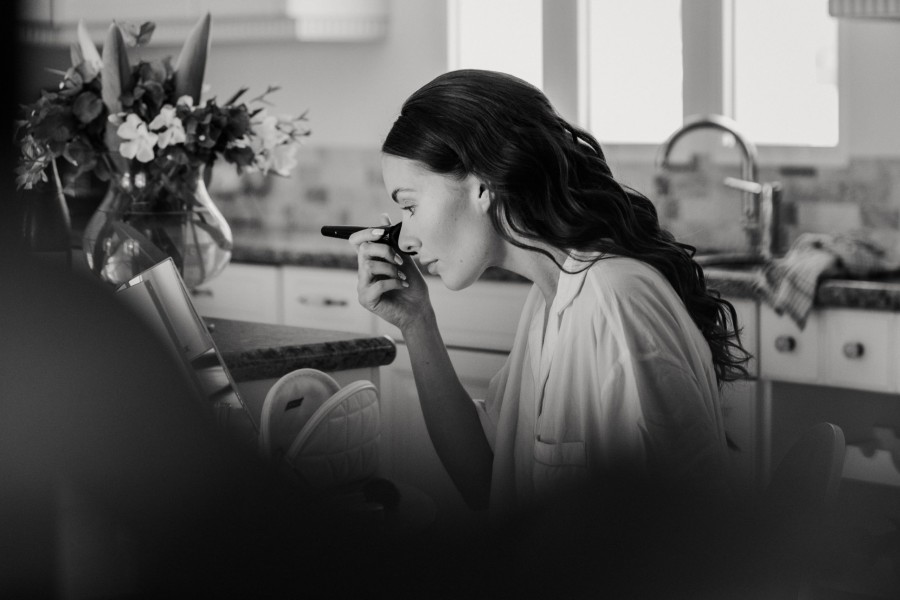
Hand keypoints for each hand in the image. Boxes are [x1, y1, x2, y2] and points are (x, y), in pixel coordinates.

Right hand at [349, 214, 430, 330]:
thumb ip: (394, 241)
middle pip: (363, 250)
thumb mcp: (404, 259)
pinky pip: (377, 285)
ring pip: (368, 266)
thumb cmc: (412, 286)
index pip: (357, 242)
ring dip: (390, 268)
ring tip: (402, 275)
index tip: (383, 232)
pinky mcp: (366, 300)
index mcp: (370, 261)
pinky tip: (403, 285)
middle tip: (400, 260)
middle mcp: (363, 273)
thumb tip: (383, 216)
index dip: (366, 233)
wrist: (419, 310)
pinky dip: (393, 282)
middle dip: (384, 251)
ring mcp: (362, 286)